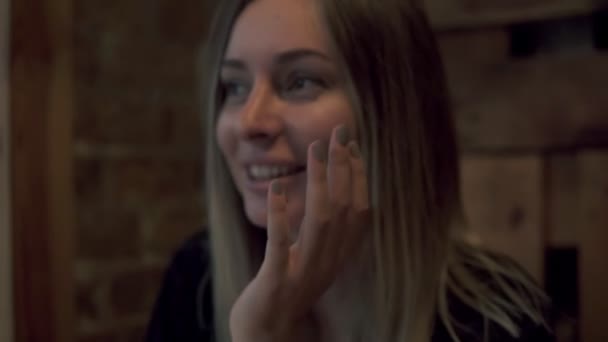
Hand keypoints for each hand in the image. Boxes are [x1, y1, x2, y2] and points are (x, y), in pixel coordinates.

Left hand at [229, 125, 369, 341]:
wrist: (268, 337)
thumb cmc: (288, 293)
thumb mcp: (313, 262)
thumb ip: (325, 235)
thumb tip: (332, 198)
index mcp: (337, 257)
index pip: (358, 212)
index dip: (358, 178)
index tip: (352, 147)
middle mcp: (328, 263)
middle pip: (344, 208)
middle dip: (343, 167)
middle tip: (339, 132)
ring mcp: (302, 273)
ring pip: (320, 221)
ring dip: (319, 181)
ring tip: (314, 149)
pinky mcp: (276, 282)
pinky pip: (280, 244)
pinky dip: (281, 214)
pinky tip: (279, 187)